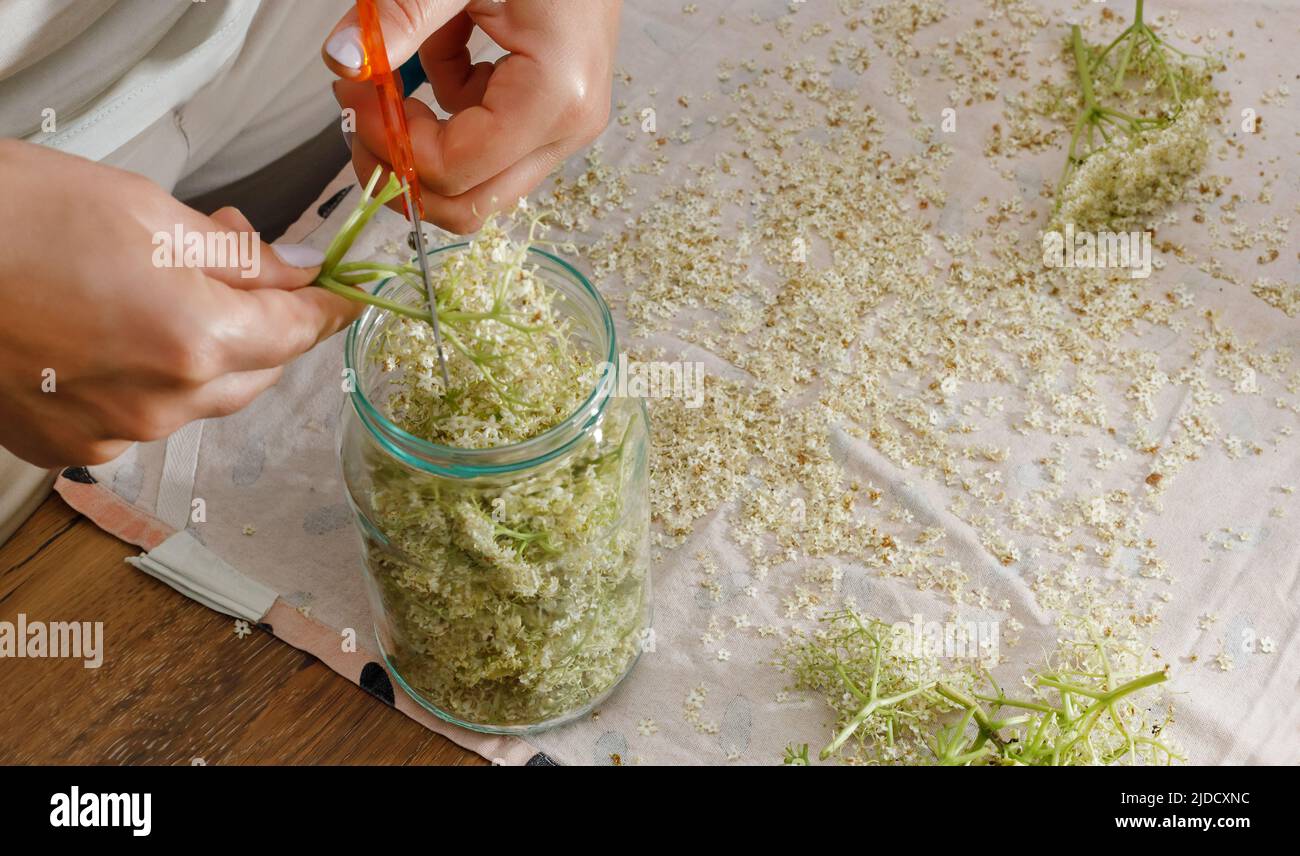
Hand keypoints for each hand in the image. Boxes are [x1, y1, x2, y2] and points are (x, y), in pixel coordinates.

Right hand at [0, 140, 359, 466]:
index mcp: (196, 340)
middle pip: (255, 372)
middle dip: (260, 324)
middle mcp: (163, 404)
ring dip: (202, 352)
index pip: (296, 332)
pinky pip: (140, 419)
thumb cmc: (15, 217)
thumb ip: (240, 256)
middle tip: (238, 266)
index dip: (325, 309)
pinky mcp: (67, 448)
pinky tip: (111, 334)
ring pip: (199, 399)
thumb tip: (298, 269)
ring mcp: (112, 435)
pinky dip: (146, 381)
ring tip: (158, 289)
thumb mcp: (150, 213)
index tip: (343, 297)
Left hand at [323, 0, 620, 232]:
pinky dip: (447, 116)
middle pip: (471, 202)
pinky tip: (432, 62)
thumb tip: (344, 59)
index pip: (455, 168)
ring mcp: (564, 125)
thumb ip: (401, 16)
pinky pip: (486, 145)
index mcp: (554, 97)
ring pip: (477, 182)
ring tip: (381, 88)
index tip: (351, 96)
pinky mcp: (552, 113)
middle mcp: (568, 126)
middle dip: (402, 171)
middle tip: (357, 120)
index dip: (390, 144)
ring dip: (422, 147)